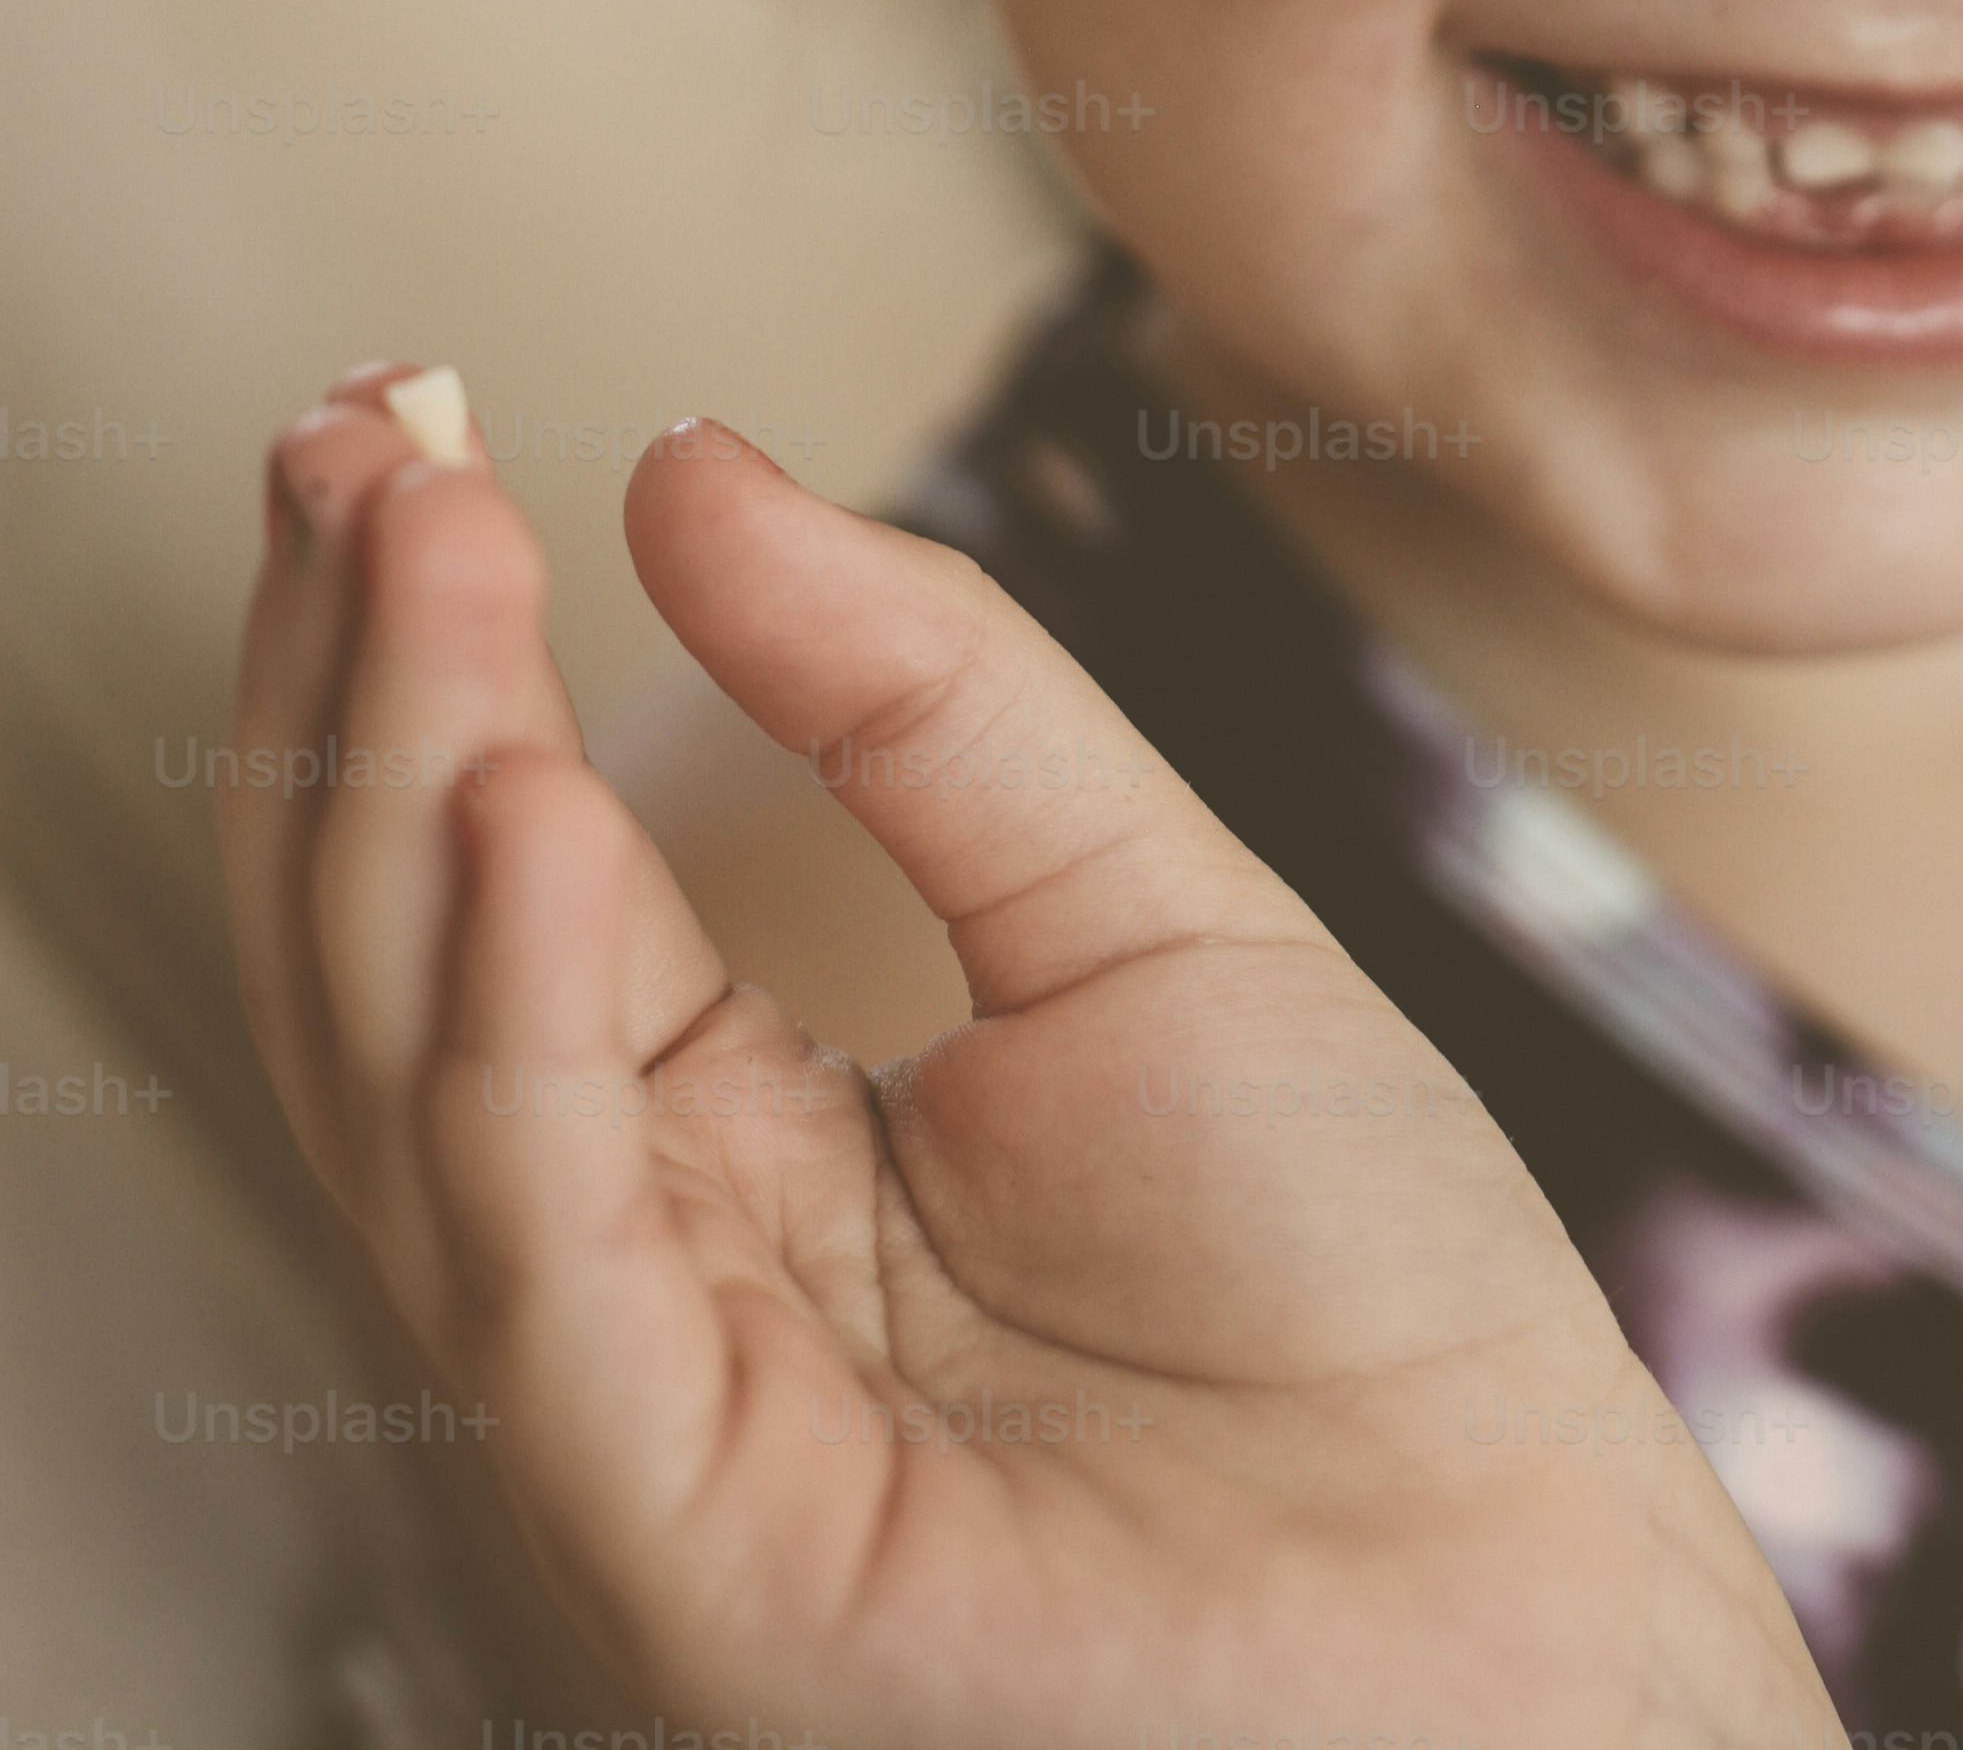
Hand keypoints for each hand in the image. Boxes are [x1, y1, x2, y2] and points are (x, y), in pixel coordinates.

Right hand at [222, 372, 1838, 1749]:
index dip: (433, 646)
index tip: (401, 427)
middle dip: (361, 682)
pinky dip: (511, 1017)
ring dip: (402, 781)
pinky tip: (524, 803)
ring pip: (424, 1077)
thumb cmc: (1371, 1316)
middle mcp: (648, 1271)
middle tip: (360, 437)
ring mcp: (645, 1409)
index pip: (507, 864)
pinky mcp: (687, 1530)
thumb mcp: (1143, 916)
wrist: (1530, 1605)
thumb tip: (691, 470)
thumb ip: (920, 694)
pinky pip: (545, 1250)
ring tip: (426, 541)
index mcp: (735, 1140)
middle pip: (407, 955)